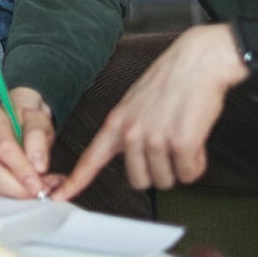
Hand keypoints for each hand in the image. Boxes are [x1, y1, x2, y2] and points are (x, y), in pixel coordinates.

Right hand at [0, 87, 63, 198]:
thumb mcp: (38, 121)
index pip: (3, 147)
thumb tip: (37, 165)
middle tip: (38, 191)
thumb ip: (38, 139)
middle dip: (17, 187)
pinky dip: (8, 192)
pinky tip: (21, 186)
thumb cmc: (24, 121)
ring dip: (14, 192)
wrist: (16, 123)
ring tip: (34, 187)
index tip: (38, 183)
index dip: (22, 169)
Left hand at [57, 23, 246, 199]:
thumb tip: (132, 156)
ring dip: (180, 166)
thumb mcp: (135, 103)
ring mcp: (155, 138)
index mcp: (116, 122)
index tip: (60, 195)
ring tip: (183, 137)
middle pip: (139, 181)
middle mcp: (131, 133)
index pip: (91, 158)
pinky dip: (197, 163)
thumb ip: (128, 130)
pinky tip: (196, 140)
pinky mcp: (181, 143)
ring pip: (166, 180)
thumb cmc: (171, 81)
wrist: (198, 61)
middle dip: (158, 172)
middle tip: (169, 148)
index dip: (75, 181)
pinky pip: (189, 173)